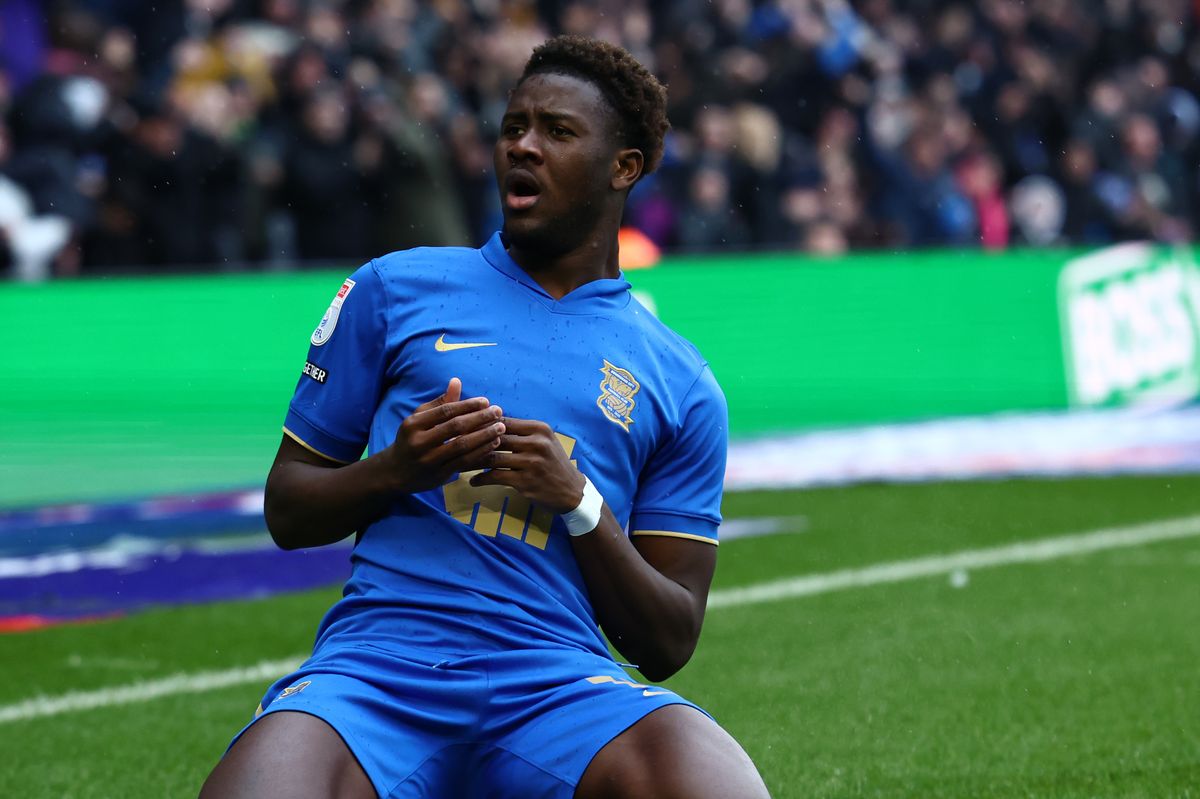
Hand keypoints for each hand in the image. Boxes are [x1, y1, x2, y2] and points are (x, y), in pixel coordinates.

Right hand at [385, 378, 503, 492]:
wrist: (395, 472)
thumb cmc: (411, 439)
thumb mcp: (420, 419)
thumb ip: (440, 402)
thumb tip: (457, 381)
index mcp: (413, 424)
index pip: (445, 411)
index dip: (467, 405)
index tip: (486, 401)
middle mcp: (419, 442)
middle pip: (455, 427)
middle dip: (480, 418)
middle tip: (498, 412)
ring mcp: (429, 460)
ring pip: (462, 446)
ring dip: (485, 436)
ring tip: (501, 427)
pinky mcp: (439, 474)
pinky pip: (464, 462)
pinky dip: (481, 452)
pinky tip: (493, 444)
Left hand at [469, 417, 584, 512]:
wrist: (572, 492)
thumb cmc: (554, 464)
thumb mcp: (544, 441)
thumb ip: (521, 432)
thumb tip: (490, 421)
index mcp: (538, 429)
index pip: (502, 421)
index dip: (481, 423)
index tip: (463, 427)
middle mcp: (536, 443)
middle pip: (495, 437)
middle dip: (472, 440)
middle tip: (454, 444)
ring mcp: (531, 462)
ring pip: (492, 457)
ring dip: (473, 461)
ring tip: (459, 462)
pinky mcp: (525, 481)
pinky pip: (496, 477)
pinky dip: (481, 479)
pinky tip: (473, 480)